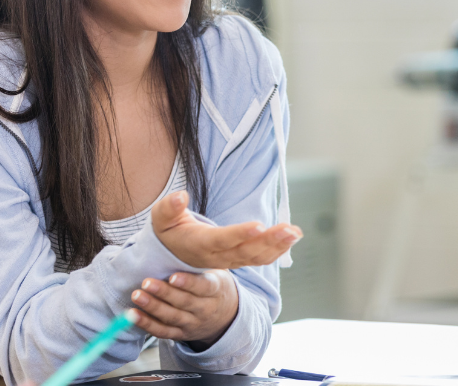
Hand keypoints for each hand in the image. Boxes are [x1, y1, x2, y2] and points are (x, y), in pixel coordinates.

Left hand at [131, 270, 238, 349]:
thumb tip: (182, 236)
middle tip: (146, 282)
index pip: (203, 287)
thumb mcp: (216, 271)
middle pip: (184, 302)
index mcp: (215, 290)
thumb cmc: (213, 284)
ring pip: (172, 317)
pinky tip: (133, 315)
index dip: (188, 283)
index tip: (172, 276)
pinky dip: (147, 324)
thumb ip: (201, 260)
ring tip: (137, 295)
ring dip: (153, 307)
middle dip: (164, 293)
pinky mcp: (181, 334)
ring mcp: (193, 323)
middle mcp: (205, 309)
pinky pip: (163, 331)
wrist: (226, 315)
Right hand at [151, 190, 301, 268]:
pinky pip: (260, 258)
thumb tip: (180, 196)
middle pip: (246, 251)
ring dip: (278, 246)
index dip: (240, 234)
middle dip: (270, 241)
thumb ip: (169, 207)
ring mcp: (229, 261)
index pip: (222, 240)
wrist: (172, 253)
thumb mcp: (161, 217)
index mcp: (199, 244)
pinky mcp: (238, 260)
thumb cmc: (169, 230)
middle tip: (290, 229)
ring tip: (296, 232)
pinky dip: (278, 250)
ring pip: (256, 257)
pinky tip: (293, 237)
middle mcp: (217, 256)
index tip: (259, 226)